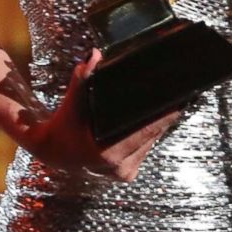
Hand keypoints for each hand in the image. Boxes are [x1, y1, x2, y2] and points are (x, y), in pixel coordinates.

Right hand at [20, 49, 180, 179]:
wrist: (51, 154)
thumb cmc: (61, 130)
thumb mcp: (70, 104)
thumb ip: (81, 81)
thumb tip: (94, 57)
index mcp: (106, 152)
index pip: (147, 130)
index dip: (165, 114)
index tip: (179, 98)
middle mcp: (118, 166)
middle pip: (153, 134)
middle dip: (164, 115)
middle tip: (176, 94)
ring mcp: (123, 173)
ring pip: (151, 143)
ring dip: (157, 126)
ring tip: (165, 105)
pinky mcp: (127, 175)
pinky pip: (146, 151)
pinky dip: (148, 137)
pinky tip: (149, 122)